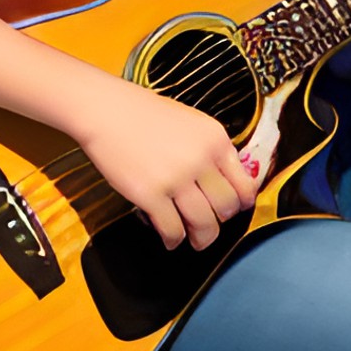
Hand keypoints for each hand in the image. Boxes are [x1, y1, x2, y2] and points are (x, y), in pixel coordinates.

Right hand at [76, 80, 258, 250]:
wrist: (106, 110)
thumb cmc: (145, 114)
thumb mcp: (193, 123)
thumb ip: (212, 150)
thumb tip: (226, 181)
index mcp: (216, 139)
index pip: (244, 184)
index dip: (242, 203)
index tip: (236, 209)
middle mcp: (201, 159)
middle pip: (227, 208)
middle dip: (221, 221)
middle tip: (211, 225)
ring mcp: (176, 178)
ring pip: (204, 224)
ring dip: (202, 238)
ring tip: (195, 240)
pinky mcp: (150, 195)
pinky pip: (172, 229)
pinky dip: (174, 239)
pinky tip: (170, 239)